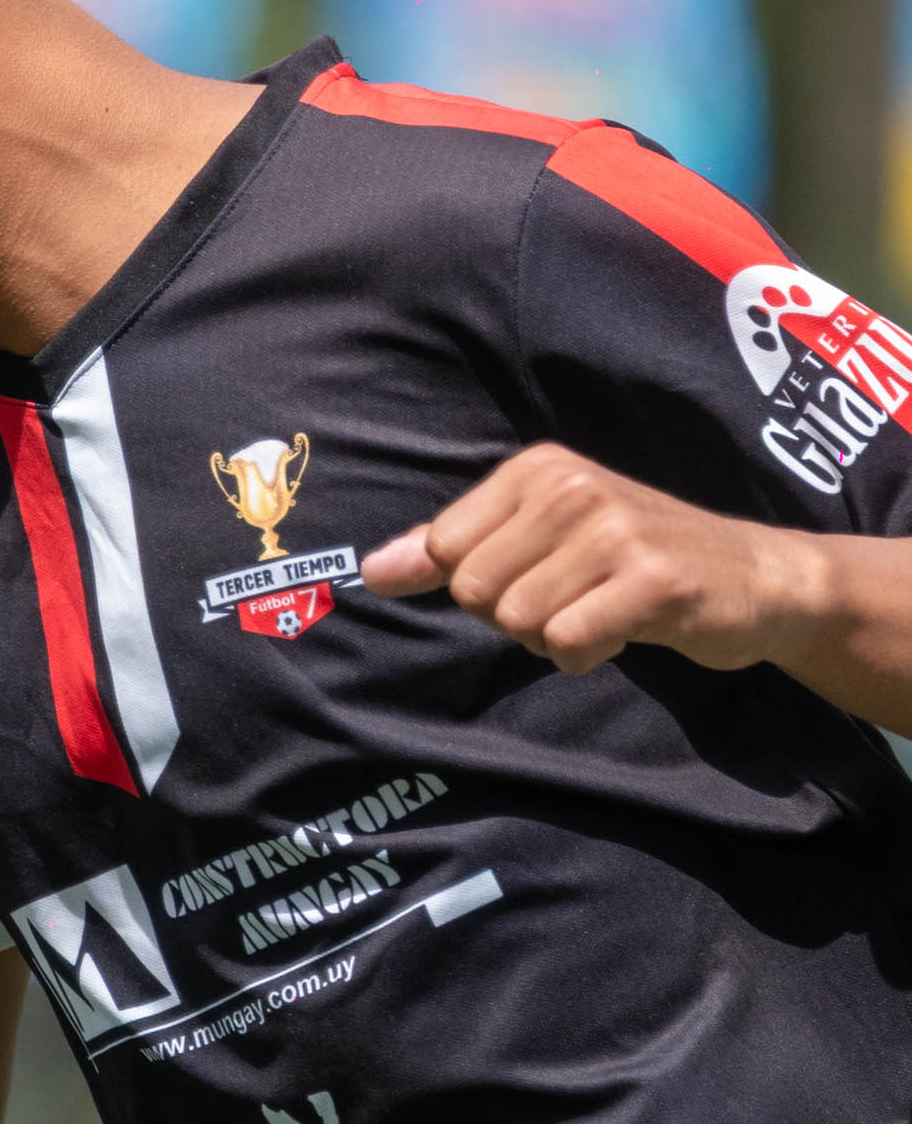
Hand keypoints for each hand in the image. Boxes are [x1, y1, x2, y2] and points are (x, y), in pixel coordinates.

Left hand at [361, 442, 820, 677]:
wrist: (753, 575)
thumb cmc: (630, 558)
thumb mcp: (538, 537)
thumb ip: (450, 550)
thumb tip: (369, 571)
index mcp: (536, 469)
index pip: (446, 550)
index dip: (479, 585)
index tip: (535, 574)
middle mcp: (572, 487)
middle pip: (476, 591)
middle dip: (514, 617)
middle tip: (575, 599)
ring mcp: (614, 531)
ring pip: (519, 622)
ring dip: (555, 637)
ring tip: (603, 610)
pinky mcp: (652, 581)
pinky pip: (568, 642)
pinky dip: (588, 654)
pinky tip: (626, 630)